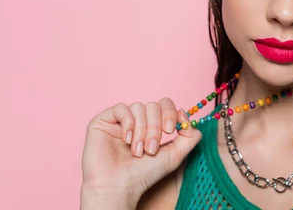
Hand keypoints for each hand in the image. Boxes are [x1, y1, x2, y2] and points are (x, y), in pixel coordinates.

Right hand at [80, 98, 201, 207]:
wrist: (119, 187)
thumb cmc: (145, 174)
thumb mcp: (176, 154)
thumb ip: (189, 135)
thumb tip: (184, 112)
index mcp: (151, 125)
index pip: (165, 105)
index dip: (170, 113)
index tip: (170, 131)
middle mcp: (136, 120)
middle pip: (153, 105)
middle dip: (155, 128)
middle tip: (151, 149)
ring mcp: (119, 120)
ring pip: (139, 107)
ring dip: (142, 130)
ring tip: (138, 151)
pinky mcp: (103, 121)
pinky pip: (121, 108)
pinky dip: (128, 123)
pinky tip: (126, 140)